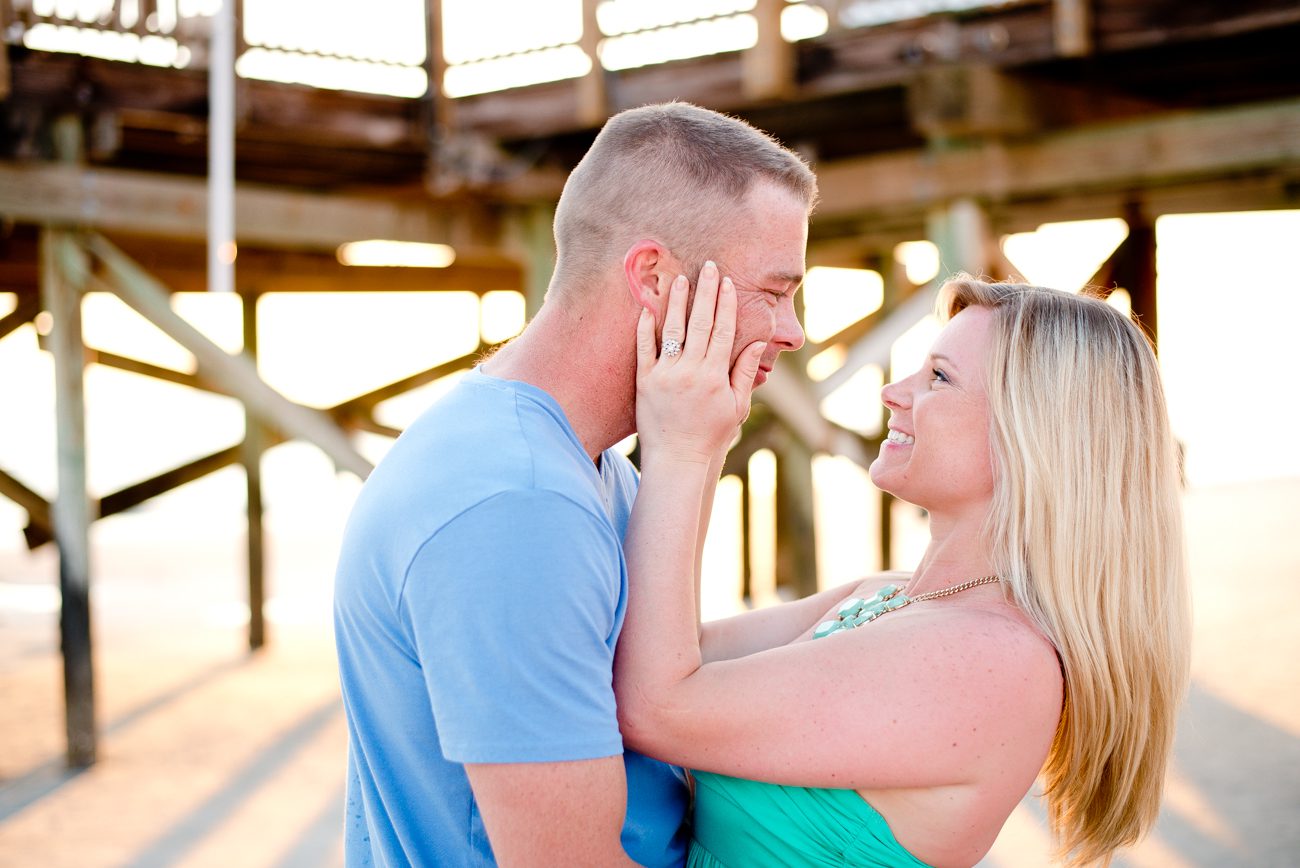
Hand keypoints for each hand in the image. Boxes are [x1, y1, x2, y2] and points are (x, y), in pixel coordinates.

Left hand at [635, 261, 766, 464]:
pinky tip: (648, 307)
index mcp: (715, 375)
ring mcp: (665, 375)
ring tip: (679, 278)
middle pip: (700, 323)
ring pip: (671, 330)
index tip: (727, 281)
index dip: (726, 303)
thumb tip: (756, 342)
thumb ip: (745, 373)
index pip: (723, 330)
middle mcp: (690, 371)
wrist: (677, 458)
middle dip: (705, 292)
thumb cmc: (711, 434)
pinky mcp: (644, 381)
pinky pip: (644, 349)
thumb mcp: (736, 406)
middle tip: (707, 266)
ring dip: (676, 301)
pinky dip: (645, 328)